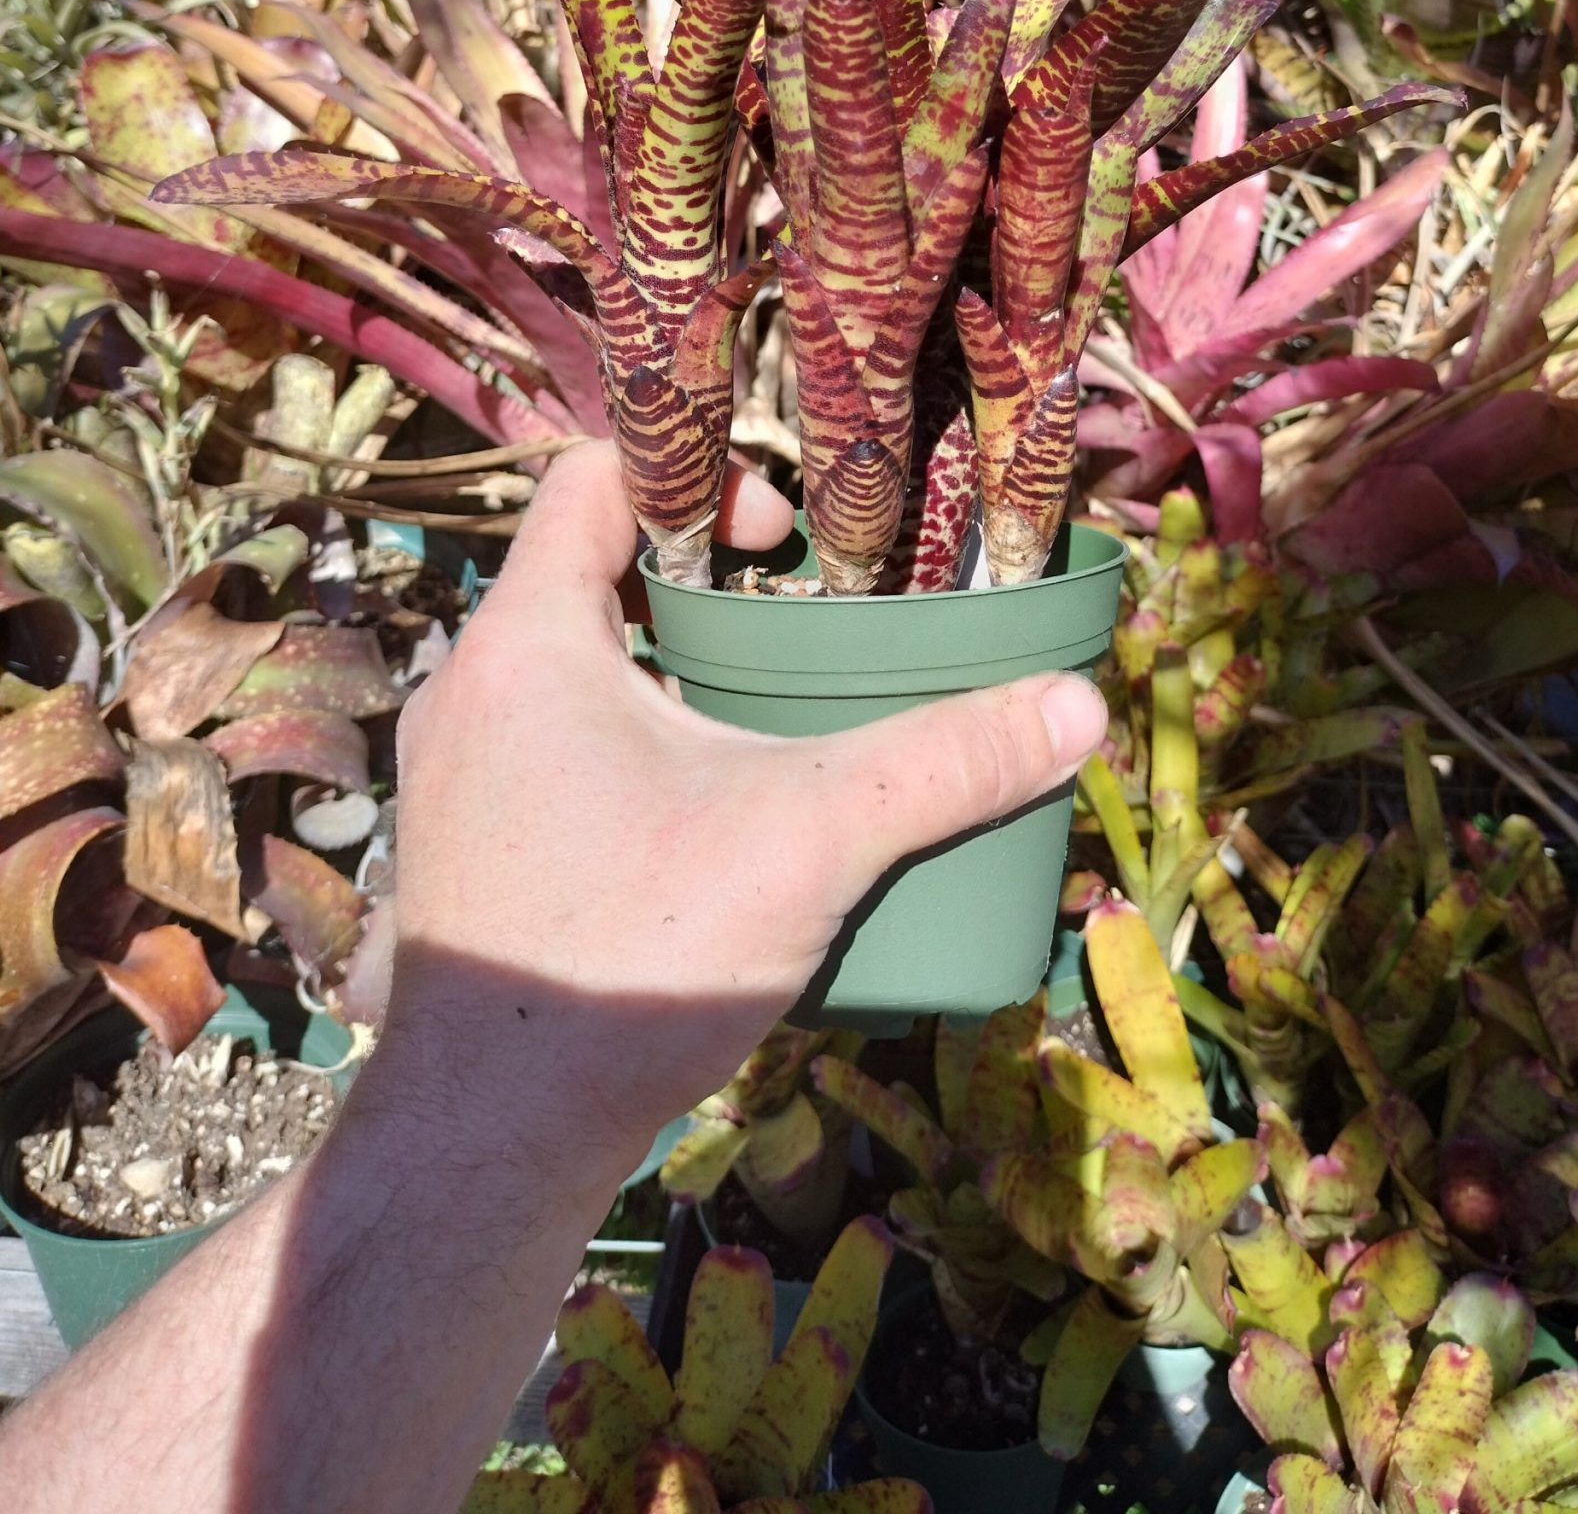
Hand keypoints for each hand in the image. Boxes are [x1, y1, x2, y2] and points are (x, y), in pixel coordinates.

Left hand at [354, 443, 1106, 1212]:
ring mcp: (458, 778)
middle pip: (594, 577)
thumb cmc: (628, 953)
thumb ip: (945, 765)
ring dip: (673, 676)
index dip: (699, 476)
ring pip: (577, 675)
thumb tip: (1078, 706)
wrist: (485, 1141)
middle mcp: (472, 691)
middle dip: (708, 590)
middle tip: (806, 627)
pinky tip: (715, 820)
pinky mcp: (468, 856)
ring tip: (776, 721)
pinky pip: (555, 754)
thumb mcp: (810, 838)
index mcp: (526, 640)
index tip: (785, 538)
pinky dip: (635, 752)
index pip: (594, 478)